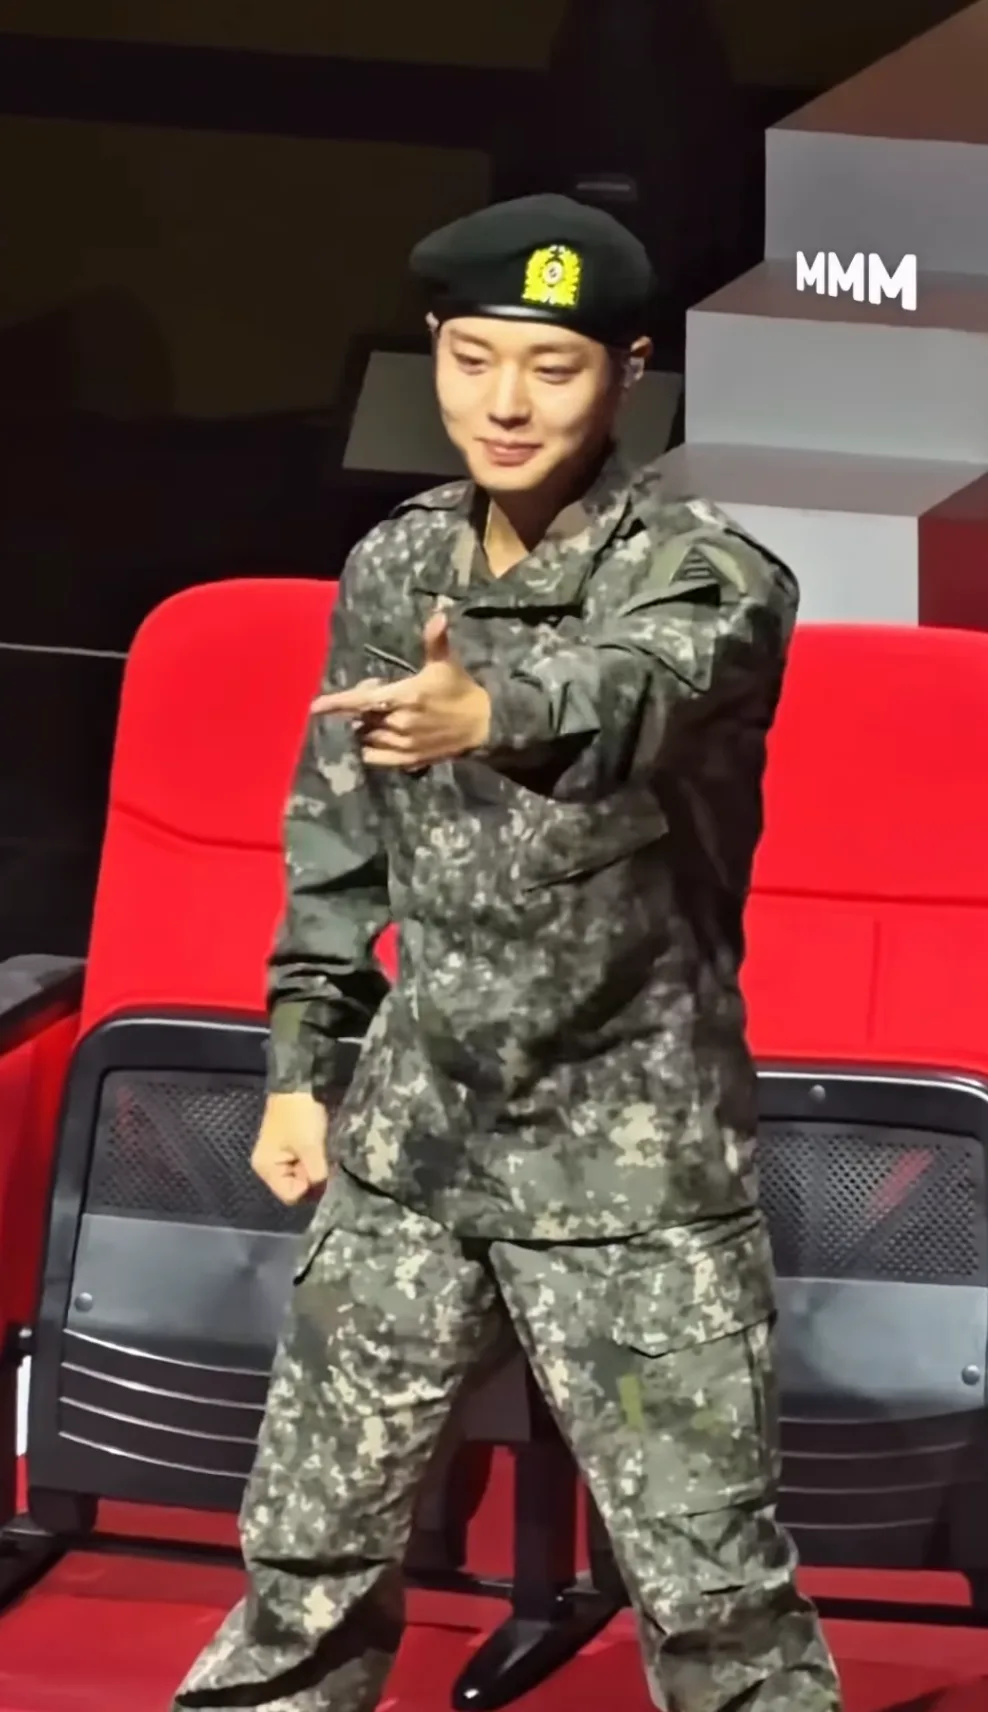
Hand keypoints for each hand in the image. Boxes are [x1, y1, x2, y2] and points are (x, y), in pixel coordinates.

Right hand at [251, 1090, 328, 1204]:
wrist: (299, 1084)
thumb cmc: (300, 1116)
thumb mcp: (310, 1148)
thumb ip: (316, 1174)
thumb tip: (323, 1188)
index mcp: (266, 1168)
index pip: (291, 1195)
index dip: (309, 1187)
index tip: (320, 1170)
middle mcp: (269, 1167)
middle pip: (296, 1187)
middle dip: (312, 1177)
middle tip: (320, 1157)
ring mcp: (279, 1158)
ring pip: (302, 1175)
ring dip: (315, 1167)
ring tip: (320, 1150)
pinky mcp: (289, 1149)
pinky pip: (303, 1164)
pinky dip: (313, 1159)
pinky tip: (319, 1146)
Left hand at [312, 612, 490, 768]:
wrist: (484, 724)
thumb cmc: (461, 690)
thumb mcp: (446, 664)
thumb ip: (436, 640)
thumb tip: (439, 613)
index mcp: (405, 696)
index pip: (362, 701)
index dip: (337, 704)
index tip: (315, 707)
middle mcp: (399, 723)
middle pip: (362, 718)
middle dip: (361, 706)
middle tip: (376, 695)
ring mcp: (403, 744)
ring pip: (366, 737)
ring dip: (365, 727)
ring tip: (380, 715)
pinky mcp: (409, 760)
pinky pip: (376, 758)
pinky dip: (369, 749)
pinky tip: (377, 739)